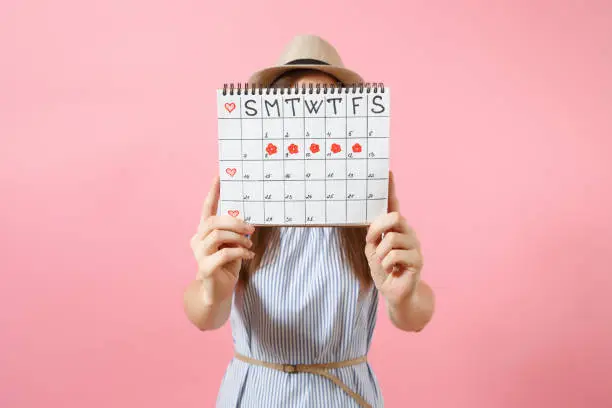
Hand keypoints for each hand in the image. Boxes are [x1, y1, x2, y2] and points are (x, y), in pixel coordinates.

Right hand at [189, 177, 254, 304]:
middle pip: (214, 221)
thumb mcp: (232, 245)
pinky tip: (248, 256)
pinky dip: (239, 252)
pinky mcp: (205, 268)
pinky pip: (223, 254)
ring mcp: (199, 254)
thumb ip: (235, 232)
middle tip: (251, 228)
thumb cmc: (226, 266)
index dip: (213, 192)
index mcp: (203, 231)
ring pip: (218, 236)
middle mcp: (197, 240)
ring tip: (249, 244)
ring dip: (238, 238)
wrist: (217, 293)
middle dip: (235, 222)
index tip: (219, 175)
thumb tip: (248, 221)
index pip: (206, 208)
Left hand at [365, 172, 423, 305]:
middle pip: (395, 217)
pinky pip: (395, 256)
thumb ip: (372, 236)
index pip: (393, 205)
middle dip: (378, 228)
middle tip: (372, 242)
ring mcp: (414, 245)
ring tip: (383, 264)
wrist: (395, 293)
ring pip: (392, 239)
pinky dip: (386, 265)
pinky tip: (392, 271)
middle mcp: (407, 232)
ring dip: (380, 254)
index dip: (391, 189)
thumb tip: (372, 226)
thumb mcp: (372, 250)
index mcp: (395, 228)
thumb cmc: (384, 270)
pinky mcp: (418, 260)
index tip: (388, 172)